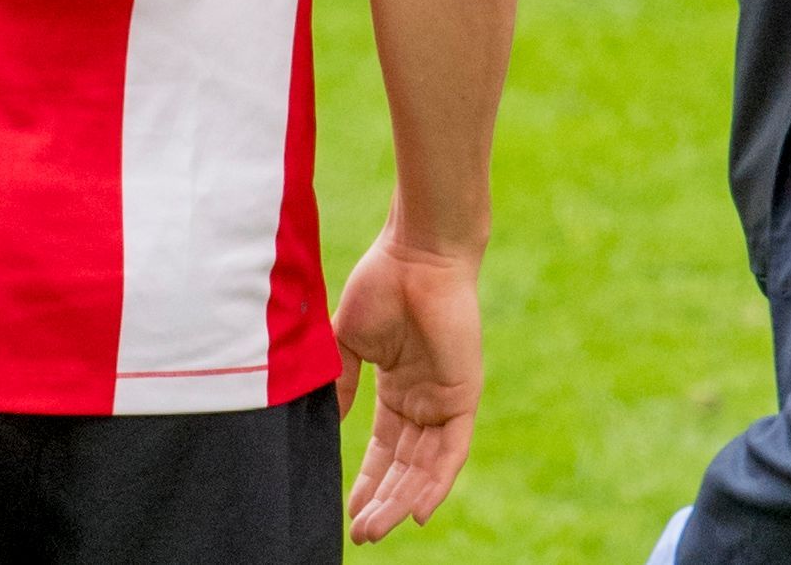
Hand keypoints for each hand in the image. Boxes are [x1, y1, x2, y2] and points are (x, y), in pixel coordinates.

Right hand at [333, 233, 485, 543]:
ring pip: (425, 467)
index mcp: (397, 389)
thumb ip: (339, 383)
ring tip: (376, 529)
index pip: (384, 450)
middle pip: (403, 467)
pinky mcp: (464, 395)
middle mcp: (423, 400)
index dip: (367, 481)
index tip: (348, 511)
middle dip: (382, 501)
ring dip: (402, 500)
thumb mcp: (347, 343)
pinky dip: (437, 482)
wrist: (415, 255)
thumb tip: (326, 423)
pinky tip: (419, 511)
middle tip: (362, 534)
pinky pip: (452, 451)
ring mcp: (444, 400)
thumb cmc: (380, 285)